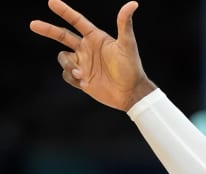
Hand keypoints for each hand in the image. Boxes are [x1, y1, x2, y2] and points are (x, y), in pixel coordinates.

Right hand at [30, 0, 156, 111]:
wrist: (130, 93)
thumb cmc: (131, 67)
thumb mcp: (127, 44)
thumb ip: (125, 24)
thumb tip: (133, 3)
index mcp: (96, 38)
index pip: (77, 21)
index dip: (65, 11)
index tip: (52, 2)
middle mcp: (87, 48)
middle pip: (62, 35)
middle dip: (48, 30)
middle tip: (33, 24)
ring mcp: (83, 63)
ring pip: (63, 58)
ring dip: (70, 66)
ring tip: (83, 75)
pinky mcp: (81, 78)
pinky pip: (67, 75)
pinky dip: (73, 78)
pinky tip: (85, 83)